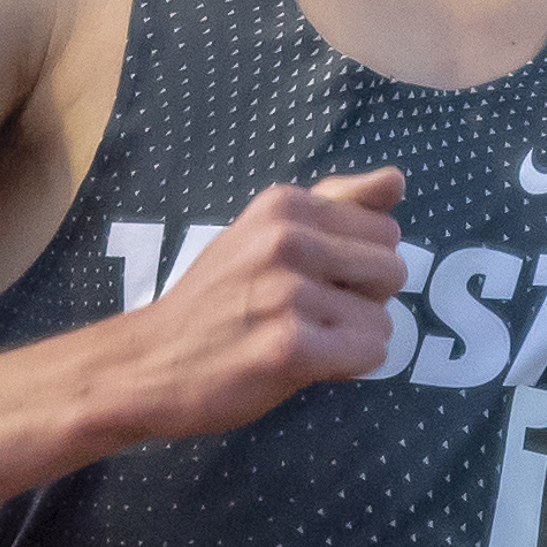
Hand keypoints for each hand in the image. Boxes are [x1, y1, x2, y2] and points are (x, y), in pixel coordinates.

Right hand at [114, 170, 407, 439]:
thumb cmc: (216, 299)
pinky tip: (306, 364)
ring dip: (352, 339)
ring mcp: (287, 293)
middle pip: (392, 271)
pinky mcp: (289, 347)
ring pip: (383, 319)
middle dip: (364, 300)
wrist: (149, 361)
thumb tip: (397, 180)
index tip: (315, 280)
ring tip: (302, 339)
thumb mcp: (265, 232)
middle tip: (311, 314)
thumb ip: (334, 203)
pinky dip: (347, 367)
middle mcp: (287, 239)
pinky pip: (370, 353)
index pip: (384, 230)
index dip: (358, 265)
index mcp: (285, 205)